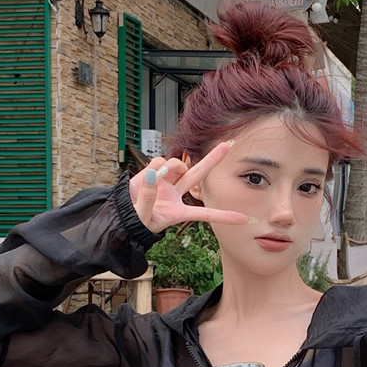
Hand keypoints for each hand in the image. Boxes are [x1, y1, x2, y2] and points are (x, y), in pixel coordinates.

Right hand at [129, 141, 249, 232]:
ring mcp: (167, 181)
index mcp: (178, 212)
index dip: (223, 216)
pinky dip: (155, 167)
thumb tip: (152, 175)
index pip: (205, 214)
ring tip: (157, 179)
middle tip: (228, 145)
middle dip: (213, 159)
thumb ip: (146, 198)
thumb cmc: (136, 221)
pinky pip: (159, 162)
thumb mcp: (142, 217)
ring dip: (172, 167)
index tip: (244, 219)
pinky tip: (148, 176)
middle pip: (198, 174)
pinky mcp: (155, 172)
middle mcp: (176, 194)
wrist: (122, 213)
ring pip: (178, 165)